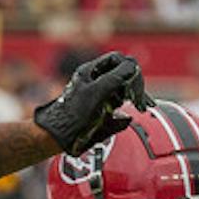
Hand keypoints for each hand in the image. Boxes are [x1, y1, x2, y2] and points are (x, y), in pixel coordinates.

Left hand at [33, 52, 151, 154]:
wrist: (57, 137)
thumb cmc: (72, 115)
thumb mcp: (97, 91)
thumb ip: (116, 76)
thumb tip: (133, 67)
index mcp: (91, 71)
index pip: (119, 61)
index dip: (131, 71)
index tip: (135, 87)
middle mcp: (95, 81)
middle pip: (123, 74)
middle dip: (135, 85)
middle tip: (140, 101)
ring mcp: (98, 96)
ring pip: (122, 90)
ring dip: (132, 96)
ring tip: (137, 106)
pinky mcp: (100, 112)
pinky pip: (118, 106)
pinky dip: (125, 110)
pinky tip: (126, 117)